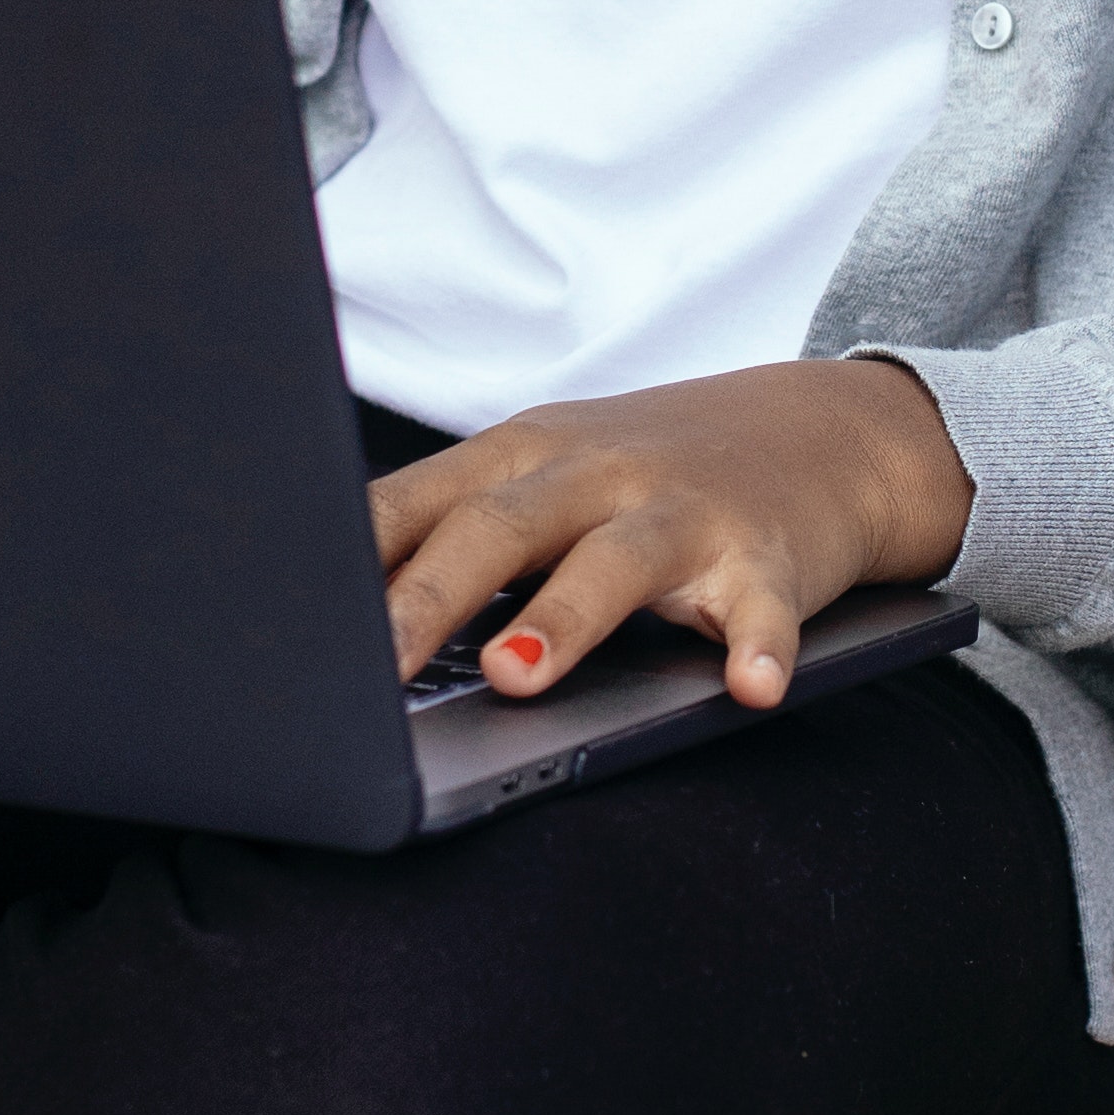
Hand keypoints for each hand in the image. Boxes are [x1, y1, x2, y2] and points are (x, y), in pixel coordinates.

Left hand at [370, 359, 976, 716]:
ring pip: (616, 561)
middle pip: (499, 527)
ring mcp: (683, 510)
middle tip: (376, 665)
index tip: (288, 622)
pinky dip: (758, 645)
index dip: (350, 563)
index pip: (415, 503)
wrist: (825, 428)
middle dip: (432, 595)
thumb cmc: (647, 468)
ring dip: (565, 617)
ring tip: (518, 674)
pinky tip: (748, 685)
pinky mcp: (770, 555)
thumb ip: (450, 532)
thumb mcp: (542, 475)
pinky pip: (764, 605)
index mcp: (520, 456)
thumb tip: (322, 621)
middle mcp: (593, 473)